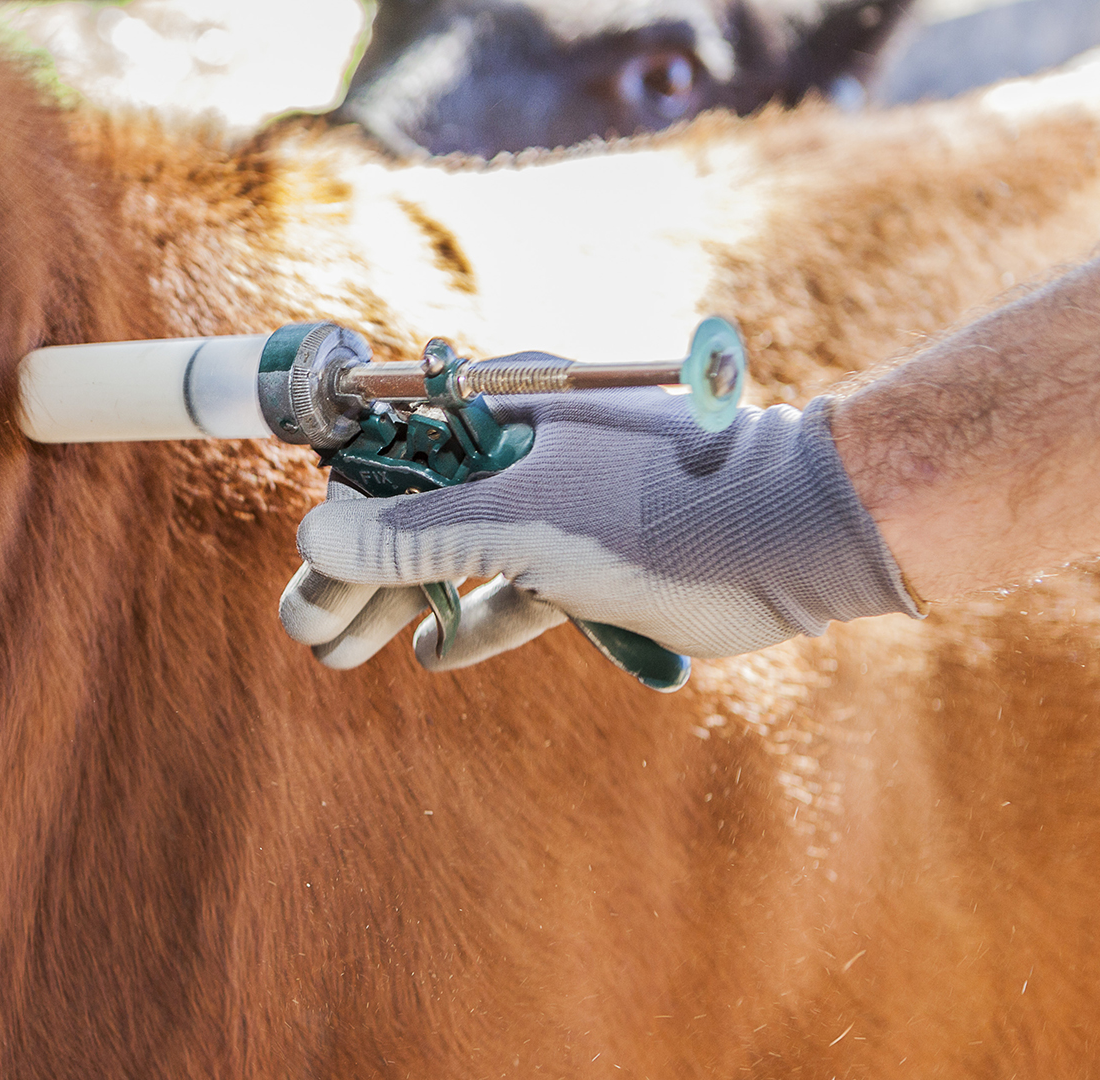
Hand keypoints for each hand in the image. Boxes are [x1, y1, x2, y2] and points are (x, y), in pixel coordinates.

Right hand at [280, 388, 921, 669]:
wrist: (797, 536)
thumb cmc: (660, 508)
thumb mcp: (525, 524)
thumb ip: (419, 537)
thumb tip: (314, 544)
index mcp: (503, 414)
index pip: (395, 460)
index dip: (341, 516)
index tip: (302, 570)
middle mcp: (525, 454)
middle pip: (418, 517)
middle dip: (359, 576)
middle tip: (305, 631)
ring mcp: (561, 509)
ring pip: (461, 560)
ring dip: (405, 604)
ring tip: (341, 651)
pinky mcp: (596, 563)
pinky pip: (517, 592)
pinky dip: (477, 620)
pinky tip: (434, 653)